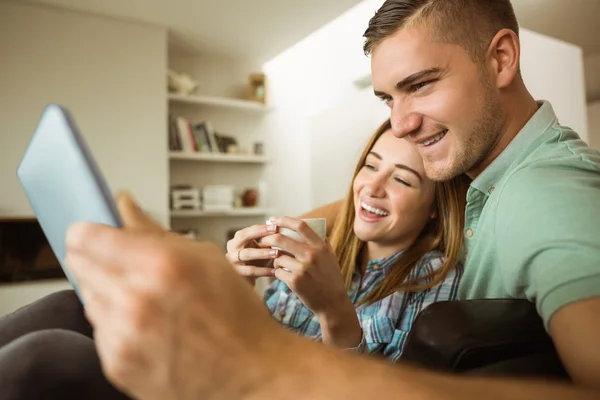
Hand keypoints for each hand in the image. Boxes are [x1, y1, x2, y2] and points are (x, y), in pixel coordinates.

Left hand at [65, 191, 288, 399]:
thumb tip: (124, 205)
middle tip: (132, 268)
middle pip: (80, 265)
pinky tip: (150, 327)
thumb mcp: (205, 258)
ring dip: (110, 294)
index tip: (99, 235)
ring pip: (89, 298)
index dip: (90, 232)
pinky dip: (118, 325)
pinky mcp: (117, 364)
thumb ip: (155, 231)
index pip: (84, 237)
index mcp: (160, 265)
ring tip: (149, 301)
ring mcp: (123, 336)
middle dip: (101, 260)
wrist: (250, 373)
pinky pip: (100, 331)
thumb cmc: (237, 315)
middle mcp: (135, 300)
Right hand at [225, 223, 279, 284]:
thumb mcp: (261, 249)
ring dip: (263, 253)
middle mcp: (232, 247)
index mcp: (238, 239)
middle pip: (243, 236)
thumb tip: (280, 230)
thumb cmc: (256, 261)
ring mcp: (232, 260)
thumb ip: (266, 240)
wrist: (247, 280)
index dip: (262, 228)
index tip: (276, 227)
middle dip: (260, 234)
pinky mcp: (236, 273)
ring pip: (247, 254)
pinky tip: (274, 271)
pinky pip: (250, 271)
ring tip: (276, 253)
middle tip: (276, 235)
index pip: (249, 229)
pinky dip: (263, 271)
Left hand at [259, 217, 360, 347]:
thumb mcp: (331, 257)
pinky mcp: (295, 282)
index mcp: (320, 246)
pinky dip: (278, 272)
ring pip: (277, 257)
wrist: (333, 303)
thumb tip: (312, 226)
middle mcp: (311, 255)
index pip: (300, 225)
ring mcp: (302, 269)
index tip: (273, 219)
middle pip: (281, 239)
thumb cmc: (331, 278)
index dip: (283, 220)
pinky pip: (278, 271)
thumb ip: (321, 242)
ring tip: (280, 264)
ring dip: (275, 260)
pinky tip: (283, 275)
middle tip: (263, 240)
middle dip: (268, 238)